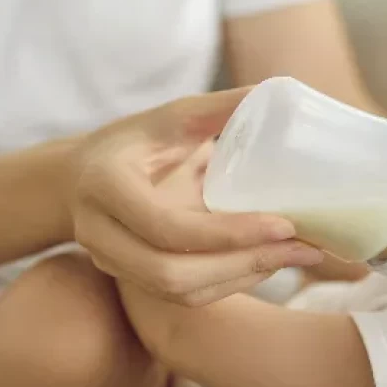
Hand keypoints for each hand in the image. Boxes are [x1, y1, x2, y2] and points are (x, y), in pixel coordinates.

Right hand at [67, 88, 323, 305]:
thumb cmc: (135, 141)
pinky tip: (269, 262)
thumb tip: (277, 90)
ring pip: (181, 292)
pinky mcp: (132, 280)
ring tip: (298, 257)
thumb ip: (218, 108)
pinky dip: (231, 283)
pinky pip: (185, 297)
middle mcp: (99, 233)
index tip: (284, 224)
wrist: (82, 177)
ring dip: (245, 277)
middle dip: (244, 264)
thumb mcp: (170, 117)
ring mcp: (111, 262)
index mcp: (106, 185)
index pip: (167, 227)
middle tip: (304, 249)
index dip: (228, 233)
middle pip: (172, 273)